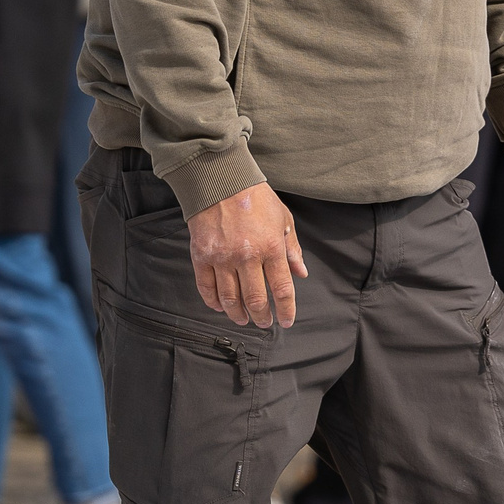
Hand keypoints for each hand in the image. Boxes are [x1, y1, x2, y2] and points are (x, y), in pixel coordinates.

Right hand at [188, 182, 306, 327]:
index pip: (282, 290)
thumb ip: (293, 250)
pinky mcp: (201, 255)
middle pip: (256, 300)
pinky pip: (206, 287)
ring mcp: (222, 258)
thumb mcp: (284, 220)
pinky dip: (213, 301)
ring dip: (237, 314)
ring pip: (230, 298)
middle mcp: (247, 257)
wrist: (220, 180)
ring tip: (243, 319)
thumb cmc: (255, 198)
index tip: (286, 321)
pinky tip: (220, 307)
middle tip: (263, 323)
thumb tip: (301, 273)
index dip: (286, 310)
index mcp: (271, 248)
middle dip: (261, 317)